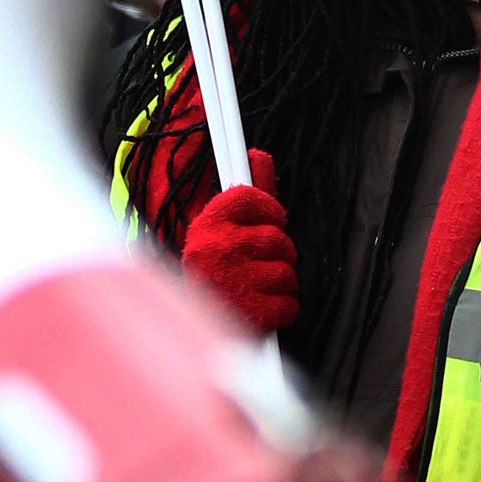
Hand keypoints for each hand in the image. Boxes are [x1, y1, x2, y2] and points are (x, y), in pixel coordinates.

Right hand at [179, 150, 298, 333]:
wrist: (191, 326)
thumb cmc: (217, 269)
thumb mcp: (225, 227)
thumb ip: (249, 189)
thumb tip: (256, 155)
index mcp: (208, 223)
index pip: (252, 195)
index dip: (270, 209)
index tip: (270, 220)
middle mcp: (216, 248)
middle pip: (278, 237)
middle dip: (278, 252)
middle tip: (259, 261)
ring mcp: (232, 281)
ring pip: (287, 273)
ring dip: (281, 283)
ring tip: (258, 285)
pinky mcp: (247, 314)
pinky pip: (289, 305)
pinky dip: (283, 310)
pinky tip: (264, 307)